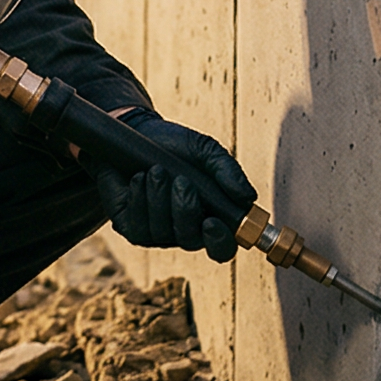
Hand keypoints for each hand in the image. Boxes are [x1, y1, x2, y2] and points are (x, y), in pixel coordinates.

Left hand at [102, 113, 254, 261]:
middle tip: (181, 180)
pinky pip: (137, 229)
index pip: (222, 247)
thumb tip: (248, 198)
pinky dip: (138, 200)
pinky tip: (138, 178)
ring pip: (161, 232)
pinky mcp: (132, 228)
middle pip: (190, 240)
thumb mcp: (204, 150)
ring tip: (156, 170)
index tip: (211, 222)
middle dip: (186, 210)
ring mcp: (157, 232)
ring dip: (159, 198)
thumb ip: (227, 170)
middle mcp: (185, 230)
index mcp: (210, 216)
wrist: (134, 133)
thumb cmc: (174, 145)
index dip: (219, 241)